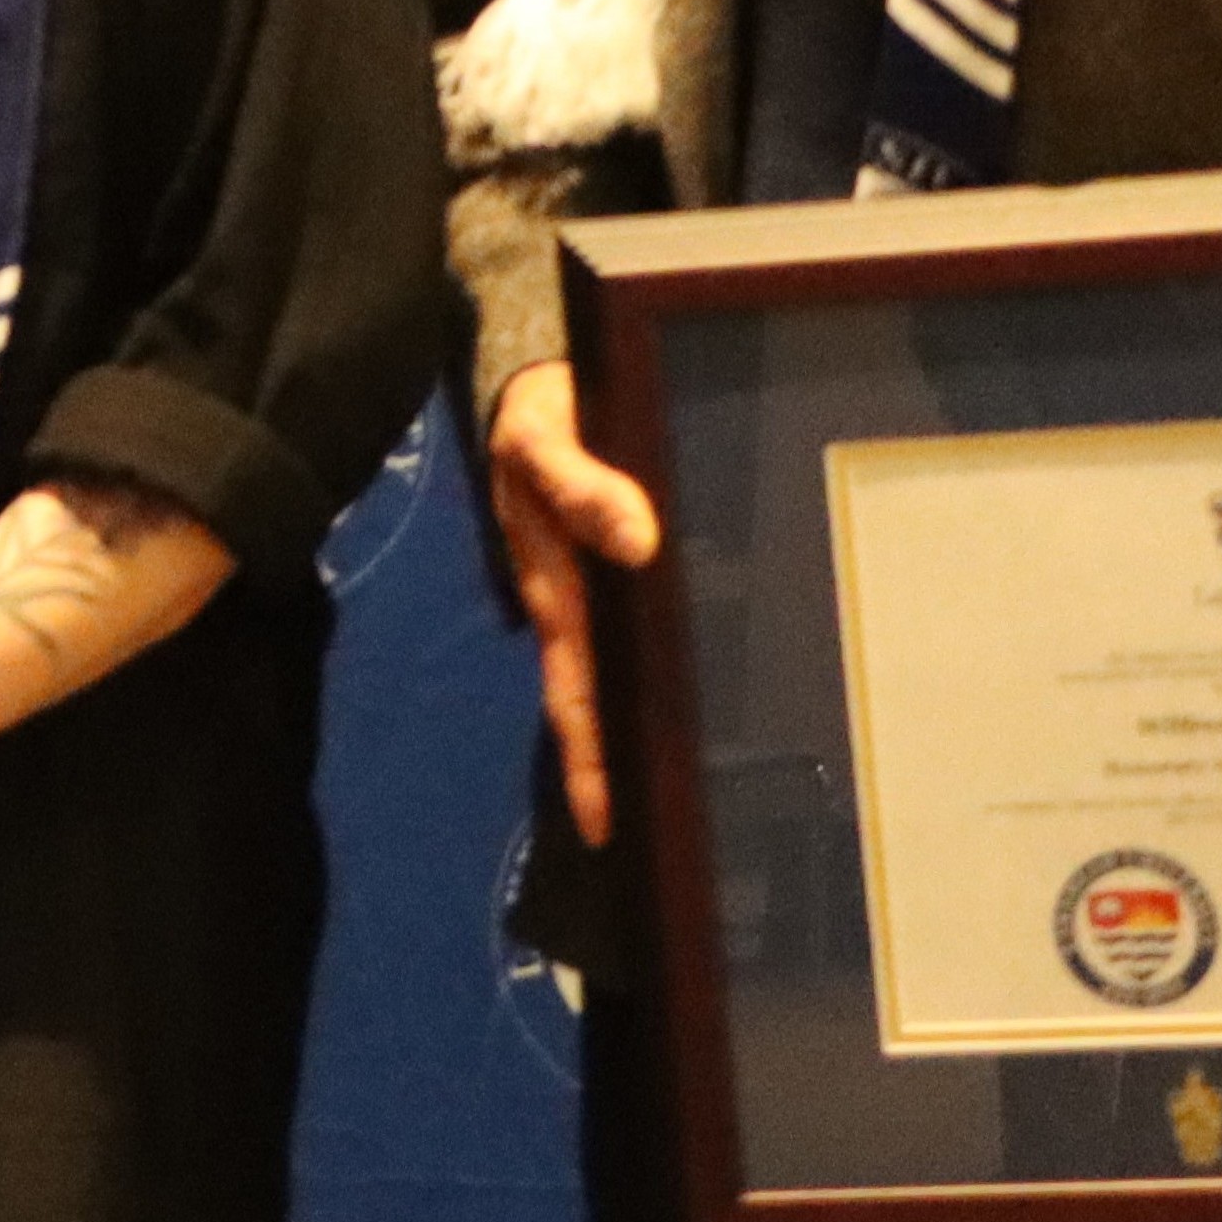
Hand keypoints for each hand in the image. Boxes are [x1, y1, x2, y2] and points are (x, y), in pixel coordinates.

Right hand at [483, 361, 662, 845]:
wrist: (532, 379)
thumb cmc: (537, 412)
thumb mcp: (543, 440)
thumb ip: (583, 485)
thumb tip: (639, 541)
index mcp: (558, 590)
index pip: (575, 694)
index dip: (587, 760)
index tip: (604, 827)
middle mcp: (575, 606)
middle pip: (595, 705)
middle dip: (612, 772)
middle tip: (654, 842)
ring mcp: (592, 594)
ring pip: (617, 678)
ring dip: (635, 733)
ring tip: (677, 793)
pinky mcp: (611, 572)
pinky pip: (634, 638)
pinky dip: (655, 677)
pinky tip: (688, 696)